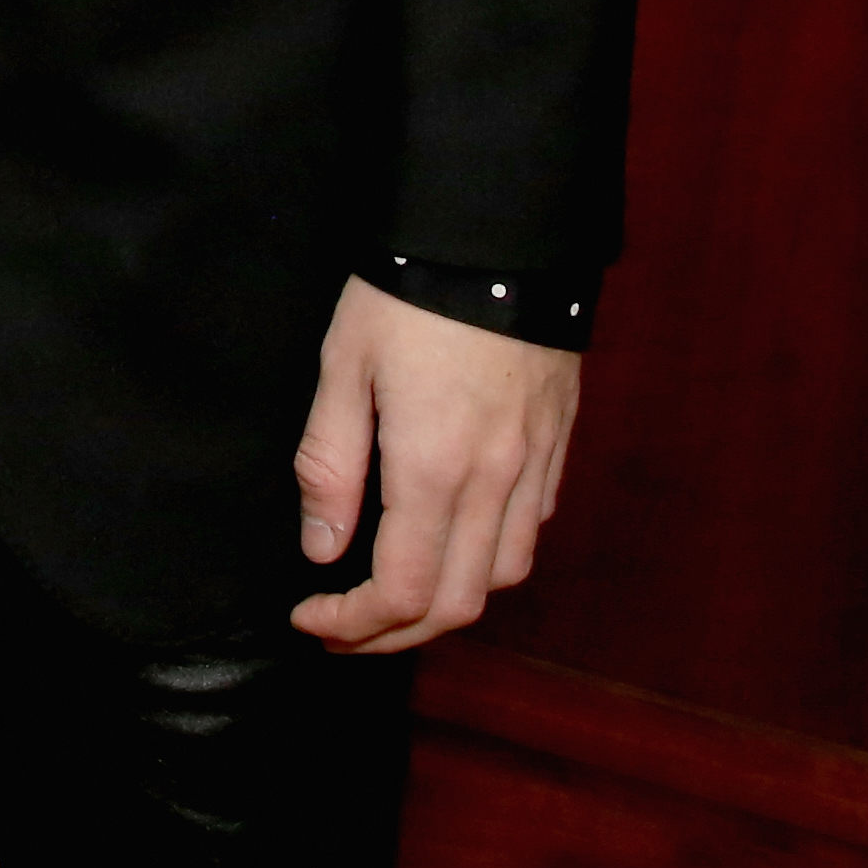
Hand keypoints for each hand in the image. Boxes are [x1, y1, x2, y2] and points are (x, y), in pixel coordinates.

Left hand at [289, 275, 578, 653]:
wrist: (496, 233)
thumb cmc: (407, 290)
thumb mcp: (343, 364)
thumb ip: (330, 463)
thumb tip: (322, 549)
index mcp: (434, 469)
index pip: (402, 593)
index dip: (353, 624)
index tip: (310, 617)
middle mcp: (496, 482)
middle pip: (457, 604)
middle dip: (395, 633)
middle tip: (343, 625)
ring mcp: (536, 464)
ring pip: (502, 574)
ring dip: (447, 599)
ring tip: (394, 589)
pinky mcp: (557, 441)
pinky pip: (533, 526)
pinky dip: (490, 553)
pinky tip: (453, 532)